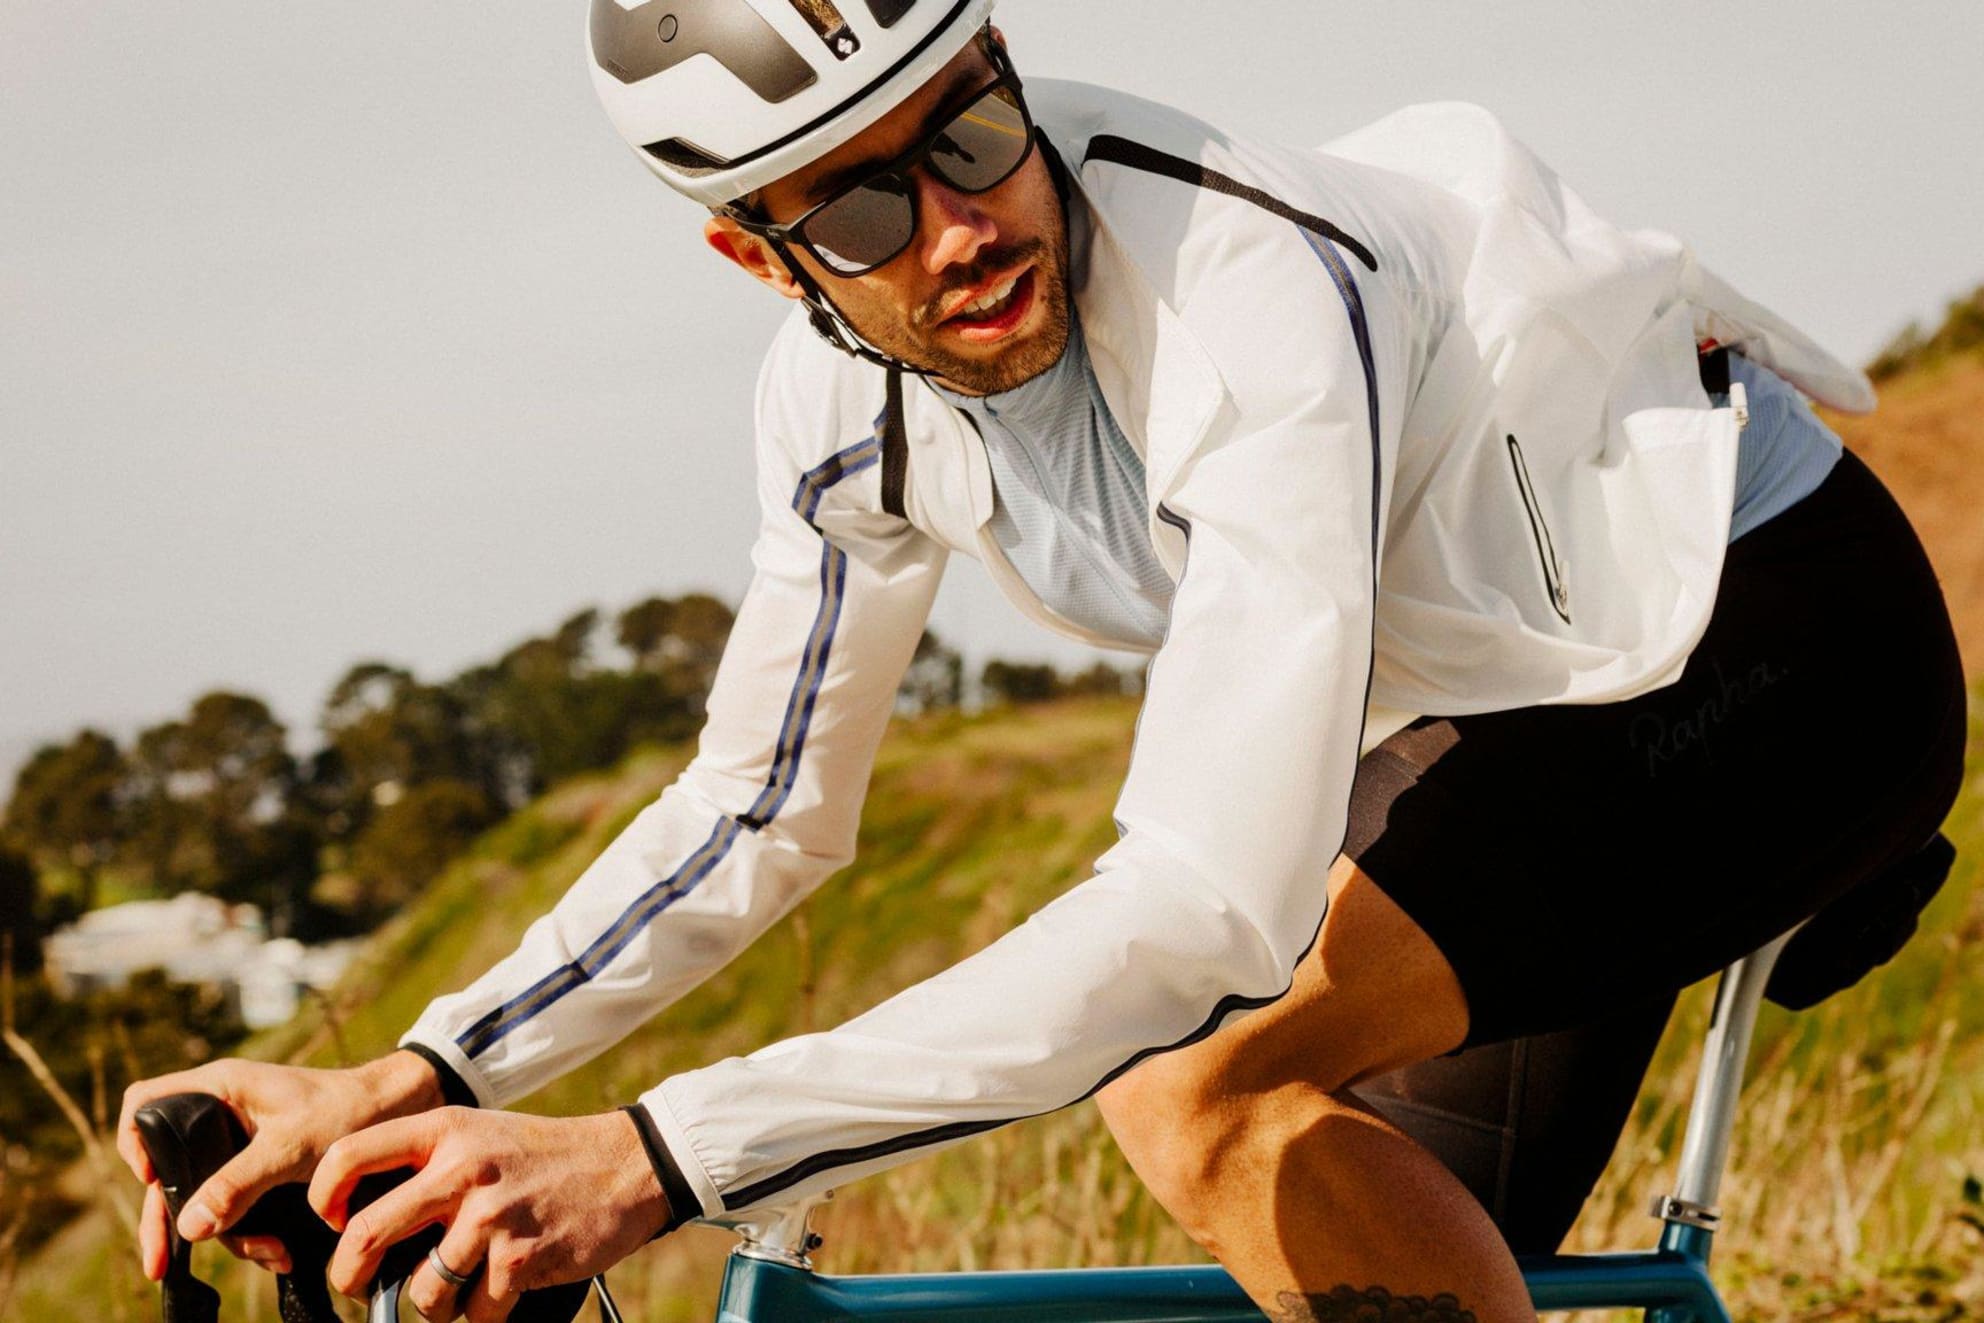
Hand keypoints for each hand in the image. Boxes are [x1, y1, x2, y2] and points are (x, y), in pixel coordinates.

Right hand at [117, 1052, 446, 1280]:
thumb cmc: (350, 1111)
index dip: (136, 1143)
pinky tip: (279, 1252)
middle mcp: (223, 1111)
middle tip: (160, 1266)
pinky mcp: (264, 1165)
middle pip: (170, 1167)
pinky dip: (253, 1231)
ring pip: (207, 1195)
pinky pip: (238, 1203)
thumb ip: (239, 1183)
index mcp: (219, 1088)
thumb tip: (188, 1227)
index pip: (145, 1104)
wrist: (403, 1111)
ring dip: (231, 1233)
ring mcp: (241, 1140)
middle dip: (171, 1219)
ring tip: (271, 1254)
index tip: (153, 1181)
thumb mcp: (292, 1147)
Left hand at [307, 1107, 670, 1322]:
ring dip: (432, 1305)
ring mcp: (491, 1215)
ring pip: (421, 1291)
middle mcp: (462, 1168)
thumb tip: (358, 1220)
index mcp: (445, 1129)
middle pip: (366, 1235)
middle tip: (361, 1287)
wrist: (625, 1166)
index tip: (337, 1222)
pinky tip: (503, 1287)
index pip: (348, 1156)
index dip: (325, 1198)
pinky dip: (483, 1313)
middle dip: (352, 1277)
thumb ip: (425, 1162)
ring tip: (455, 1289)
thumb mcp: (479, 1134)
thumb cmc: (540, 1157)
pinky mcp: (520, 1258)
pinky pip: (474, 1312)